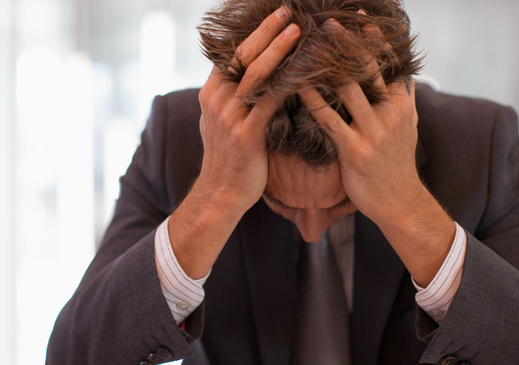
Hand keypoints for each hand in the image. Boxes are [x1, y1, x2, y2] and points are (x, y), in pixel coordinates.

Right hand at [168, 7, 300, 278]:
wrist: (221, 193)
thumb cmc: (229, 157)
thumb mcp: (220, 121)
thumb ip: (231, 96)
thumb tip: (246, 75)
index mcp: (211, 93)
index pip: (233, 53)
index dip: (255, 32)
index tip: (276, 14)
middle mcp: (217, 100)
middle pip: (243, 56)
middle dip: (267, 32)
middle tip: (288, 12)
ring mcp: (230, 117)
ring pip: (256, 75)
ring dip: (279, 50)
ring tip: (298, 31)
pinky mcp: (246, 135)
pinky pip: (270, 102)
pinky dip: (289, 84)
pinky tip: (307, 73)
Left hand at [298, 21, 453, 285]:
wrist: (399, 202)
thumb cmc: (396, 163)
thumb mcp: (408, 126)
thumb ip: (403, 98)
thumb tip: (402, 73)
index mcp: (401, 103)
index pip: (387, 62)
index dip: (372, 38)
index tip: (358, 15)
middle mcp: (390, 112)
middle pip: (367, 68)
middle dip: (347, 43)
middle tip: (326, 21)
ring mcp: (374, 131)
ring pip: (348, 89)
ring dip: (326, 66)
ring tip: (307, 46)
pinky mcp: (355, 150)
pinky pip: (330, 120)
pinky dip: (313, 100)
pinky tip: (297, 86)